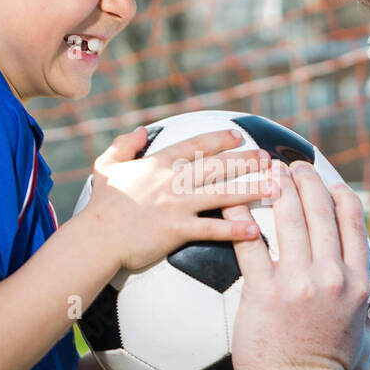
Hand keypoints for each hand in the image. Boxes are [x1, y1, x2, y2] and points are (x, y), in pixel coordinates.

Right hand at [85, 127, 270, 271]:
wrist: (95, 238)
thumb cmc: (100, 206)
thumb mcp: (106, 166)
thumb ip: (124, 145)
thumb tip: (142, 131)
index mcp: (158, 164)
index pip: (195, 146)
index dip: (219, 139)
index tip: (239, 136)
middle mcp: (172, 181)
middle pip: (217, 167)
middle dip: (246, 161)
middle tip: (269, 159)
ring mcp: (177, 205)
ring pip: (222, 194)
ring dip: (251, 190)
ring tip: (275, 188)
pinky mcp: (178, 230)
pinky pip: (212, 229)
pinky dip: (234, 230)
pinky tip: (255, 230)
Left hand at [223, 160, 369, 369]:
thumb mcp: (368, 329)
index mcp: (358, 281)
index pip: (352, 219)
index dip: (337, 191)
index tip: (323, 179)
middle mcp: (332, 276)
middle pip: (320, 208)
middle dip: (304, 178)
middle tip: (287, 165)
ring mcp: (298, 283)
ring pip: (288, 217)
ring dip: (274, 186)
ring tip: (261, 171)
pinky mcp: (263, 293)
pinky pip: (250, 243)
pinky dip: (240, 217)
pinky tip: (231, 202)